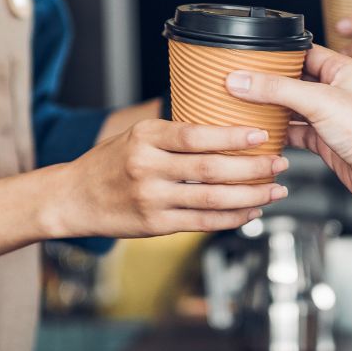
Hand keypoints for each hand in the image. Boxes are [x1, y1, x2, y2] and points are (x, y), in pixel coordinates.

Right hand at [50, 119, 289, 238]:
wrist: (72, 198)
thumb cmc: (108, 163)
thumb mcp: (135, 135)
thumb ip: (173, 133)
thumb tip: (223, 125)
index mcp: (144, 137)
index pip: (196, 135)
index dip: (232, 136)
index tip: (260, 135)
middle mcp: (146, 167)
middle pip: (210, 168)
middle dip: (252, 167)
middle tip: (280, 163)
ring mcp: (150, 199)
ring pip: (211, 199)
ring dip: (250, 196)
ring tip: (275, 190)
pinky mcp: (154, 225)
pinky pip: (202, 223)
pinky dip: (231, 219)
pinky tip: (250, 212)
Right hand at [223, 45, 351, 206]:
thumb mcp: (319, 101)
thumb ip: (277, 89)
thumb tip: (242, 80)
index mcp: (343, 70)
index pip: (303, 52)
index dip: (277, 54)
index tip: (250, 56)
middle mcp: (338, 91)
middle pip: (294, 81)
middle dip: (269, 83)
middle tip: (240, 81)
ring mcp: (331, 117)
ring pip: (292, 108)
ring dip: (271, 108)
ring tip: (243, 105)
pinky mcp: (325, 142)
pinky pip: (295, 132)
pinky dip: (278, 133)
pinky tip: (261, 133)